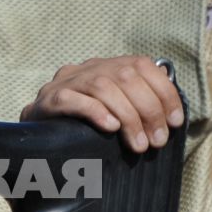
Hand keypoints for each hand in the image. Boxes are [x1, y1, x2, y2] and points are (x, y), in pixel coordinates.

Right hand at [21, 56, 183, 153]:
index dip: (165, 92)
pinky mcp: (48, 100)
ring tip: (138, 145)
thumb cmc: (83, 129)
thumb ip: (139, 106)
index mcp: (108, 67)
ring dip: (127, 117)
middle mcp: (88, 68)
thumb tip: (172, 115)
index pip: (143, 65)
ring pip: (102, 87)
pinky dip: (95, 112)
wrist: (36, 138)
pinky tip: (110, 129)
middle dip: (148, 110)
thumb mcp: (116, 113)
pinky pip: (72, 100)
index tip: (176, 122)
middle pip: (125, 76)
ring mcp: (66, 82)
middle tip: (157, 141)